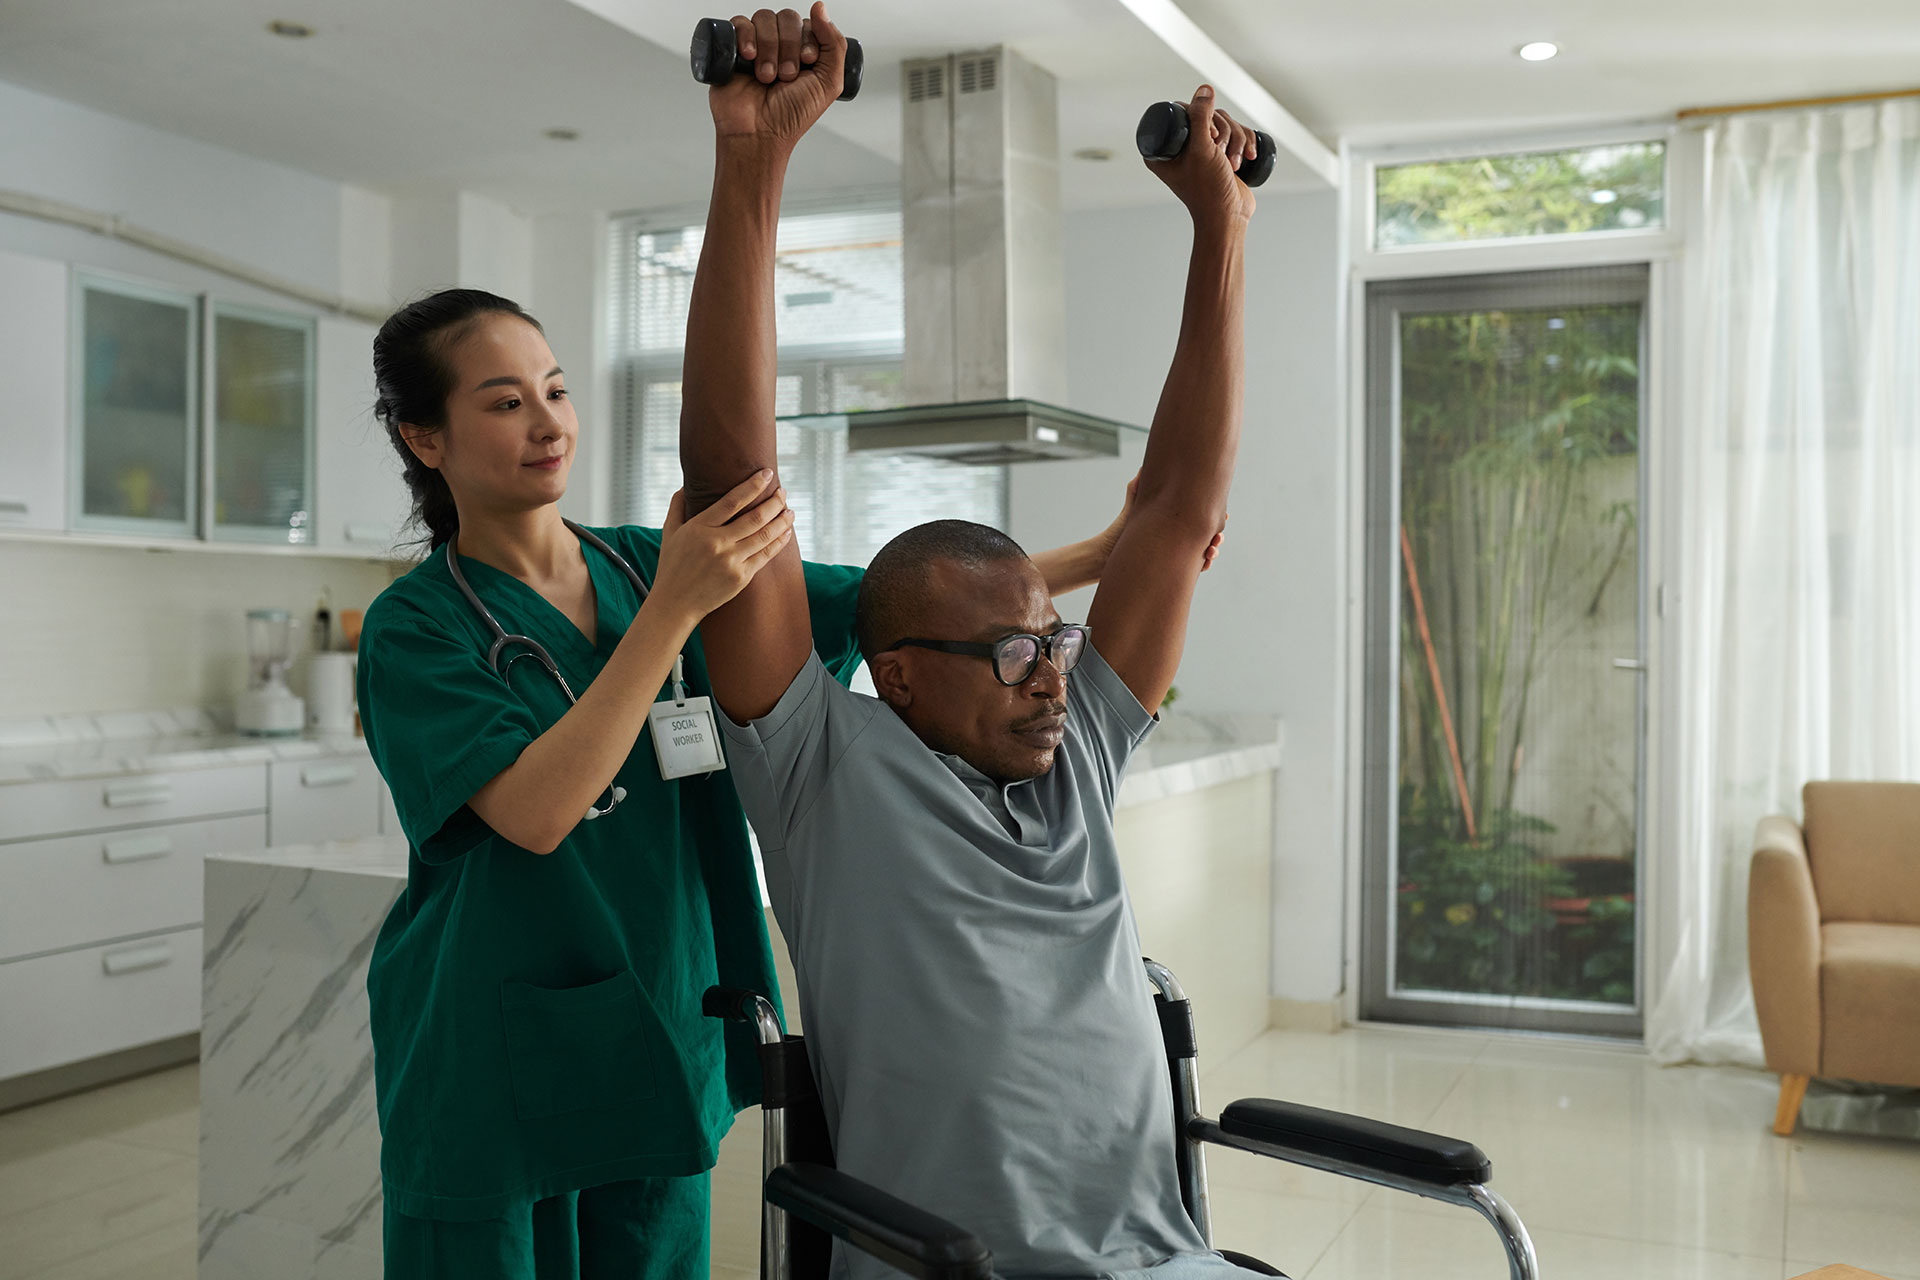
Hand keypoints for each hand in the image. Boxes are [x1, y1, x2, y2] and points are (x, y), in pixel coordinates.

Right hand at [651, 471, 795, 624]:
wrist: (675, 604)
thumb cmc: (671, 566)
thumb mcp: (669, 532)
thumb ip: (678, 506)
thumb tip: (685, 484)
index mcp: (699, 528)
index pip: (732, 501)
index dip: (752, 486)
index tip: (767, 474)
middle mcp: (717, 543)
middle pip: (755, 517)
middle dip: (774, 502)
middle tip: (783, 492)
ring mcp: (730, 561)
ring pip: (765, 535)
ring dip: (782, 520)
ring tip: (790, 511)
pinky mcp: (741, 577)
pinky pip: (766, 555)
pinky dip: (779, 542)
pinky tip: (787, 532)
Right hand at [708, 3, 847, 148]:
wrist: (759, 134)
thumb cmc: (791, 117)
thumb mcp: (829, 83)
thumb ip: (835, 45)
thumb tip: (820, 8)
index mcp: (804, 52)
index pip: (808, 23)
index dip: (808, 39)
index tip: (807, 62)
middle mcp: (781, 47)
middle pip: (787, 18)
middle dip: (789, 47)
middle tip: (786, 76)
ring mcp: (757, 46)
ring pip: (765, 18)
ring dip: (769, 48)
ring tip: (767, 77)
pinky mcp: (733, 48)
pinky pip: (740, 23)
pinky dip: (746, 37)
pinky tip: (749, 58)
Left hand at [1092, 471, 1225, 572]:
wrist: (1109, 550)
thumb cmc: (1123, 525)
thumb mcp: (1135, 502)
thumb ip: (1139, 486)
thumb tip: (1144, 468)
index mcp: (1176, 519)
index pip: (1200, 516)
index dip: (1215, 515)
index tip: (1225, 515)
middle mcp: (1180, 535)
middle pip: (1206, 534)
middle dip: (1217, 534)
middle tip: (1218, 536)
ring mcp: (1178, 551)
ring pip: (1203, 551)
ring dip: (1213, 551)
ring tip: (1211, 551)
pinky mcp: (1173, 566)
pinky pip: (1194, 567)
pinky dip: (1202, 565)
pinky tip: (1205, 563)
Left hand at [1144, 85, 1256, 226]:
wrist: (1229, 216)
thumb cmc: (1209, 190)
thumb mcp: (1202, 149)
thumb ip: (1200, 117)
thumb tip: (1204, 88)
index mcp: (1163, 148)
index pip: (1183, 111)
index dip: (1201, 117)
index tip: (1209, 138)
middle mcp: (1180, 148)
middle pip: (1207, 115)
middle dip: (1223, 132)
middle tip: (1221, 155)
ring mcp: (1202, 151)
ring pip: (1224, 123)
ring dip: (1236, 139)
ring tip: (1234, 164)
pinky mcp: (1220, 155)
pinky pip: (1236, 133)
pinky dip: (1245, 141)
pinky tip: (1248, 156)